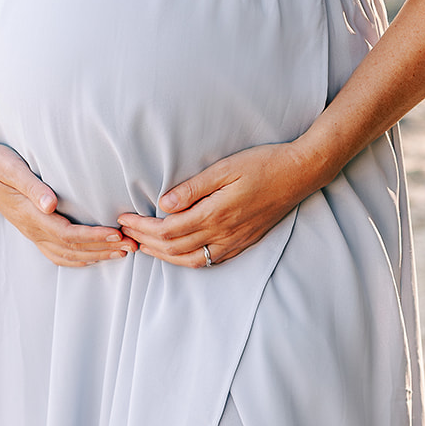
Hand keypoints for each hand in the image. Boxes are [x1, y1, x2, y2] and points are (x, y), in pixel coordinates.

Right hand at [0, 139, 136, 268]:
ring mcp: (31, 231)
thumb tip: (50, 205)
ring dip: (95, 256)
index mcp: (30, 215)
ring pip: (66, 255)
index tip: (117, 234)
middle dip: (103, 249)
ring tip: (122, 252)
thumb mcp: (12, 168)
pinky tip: (94, 255)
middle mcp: (32, 228)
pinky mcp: (32, 229)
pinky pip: (57, 253)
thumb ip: (32, 186)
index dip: (93, 237)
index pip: (67, 234)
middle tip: (133, 246)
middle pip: (72, 249)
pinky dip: (78, 258)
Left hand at [117, 144, 309, 268]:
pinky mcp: (243, 244)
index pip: (168, 230)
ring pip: (189, 261)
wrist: (300, 174)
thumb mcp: (226, 168)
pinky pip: (208, 262)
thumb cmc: (263, 163)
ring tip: (143, 245)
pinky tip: (176, 253)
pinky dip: (185, 261)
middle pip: (174, 249)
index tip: (124, 218)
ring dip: (162, 256)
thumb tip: (164, 204)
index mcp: (216, 214)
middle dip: (145, 243)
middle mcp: (224, 235)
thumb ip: (194, 188)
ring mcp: (234, 243)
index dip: (142, 227)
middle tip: (125, 232)